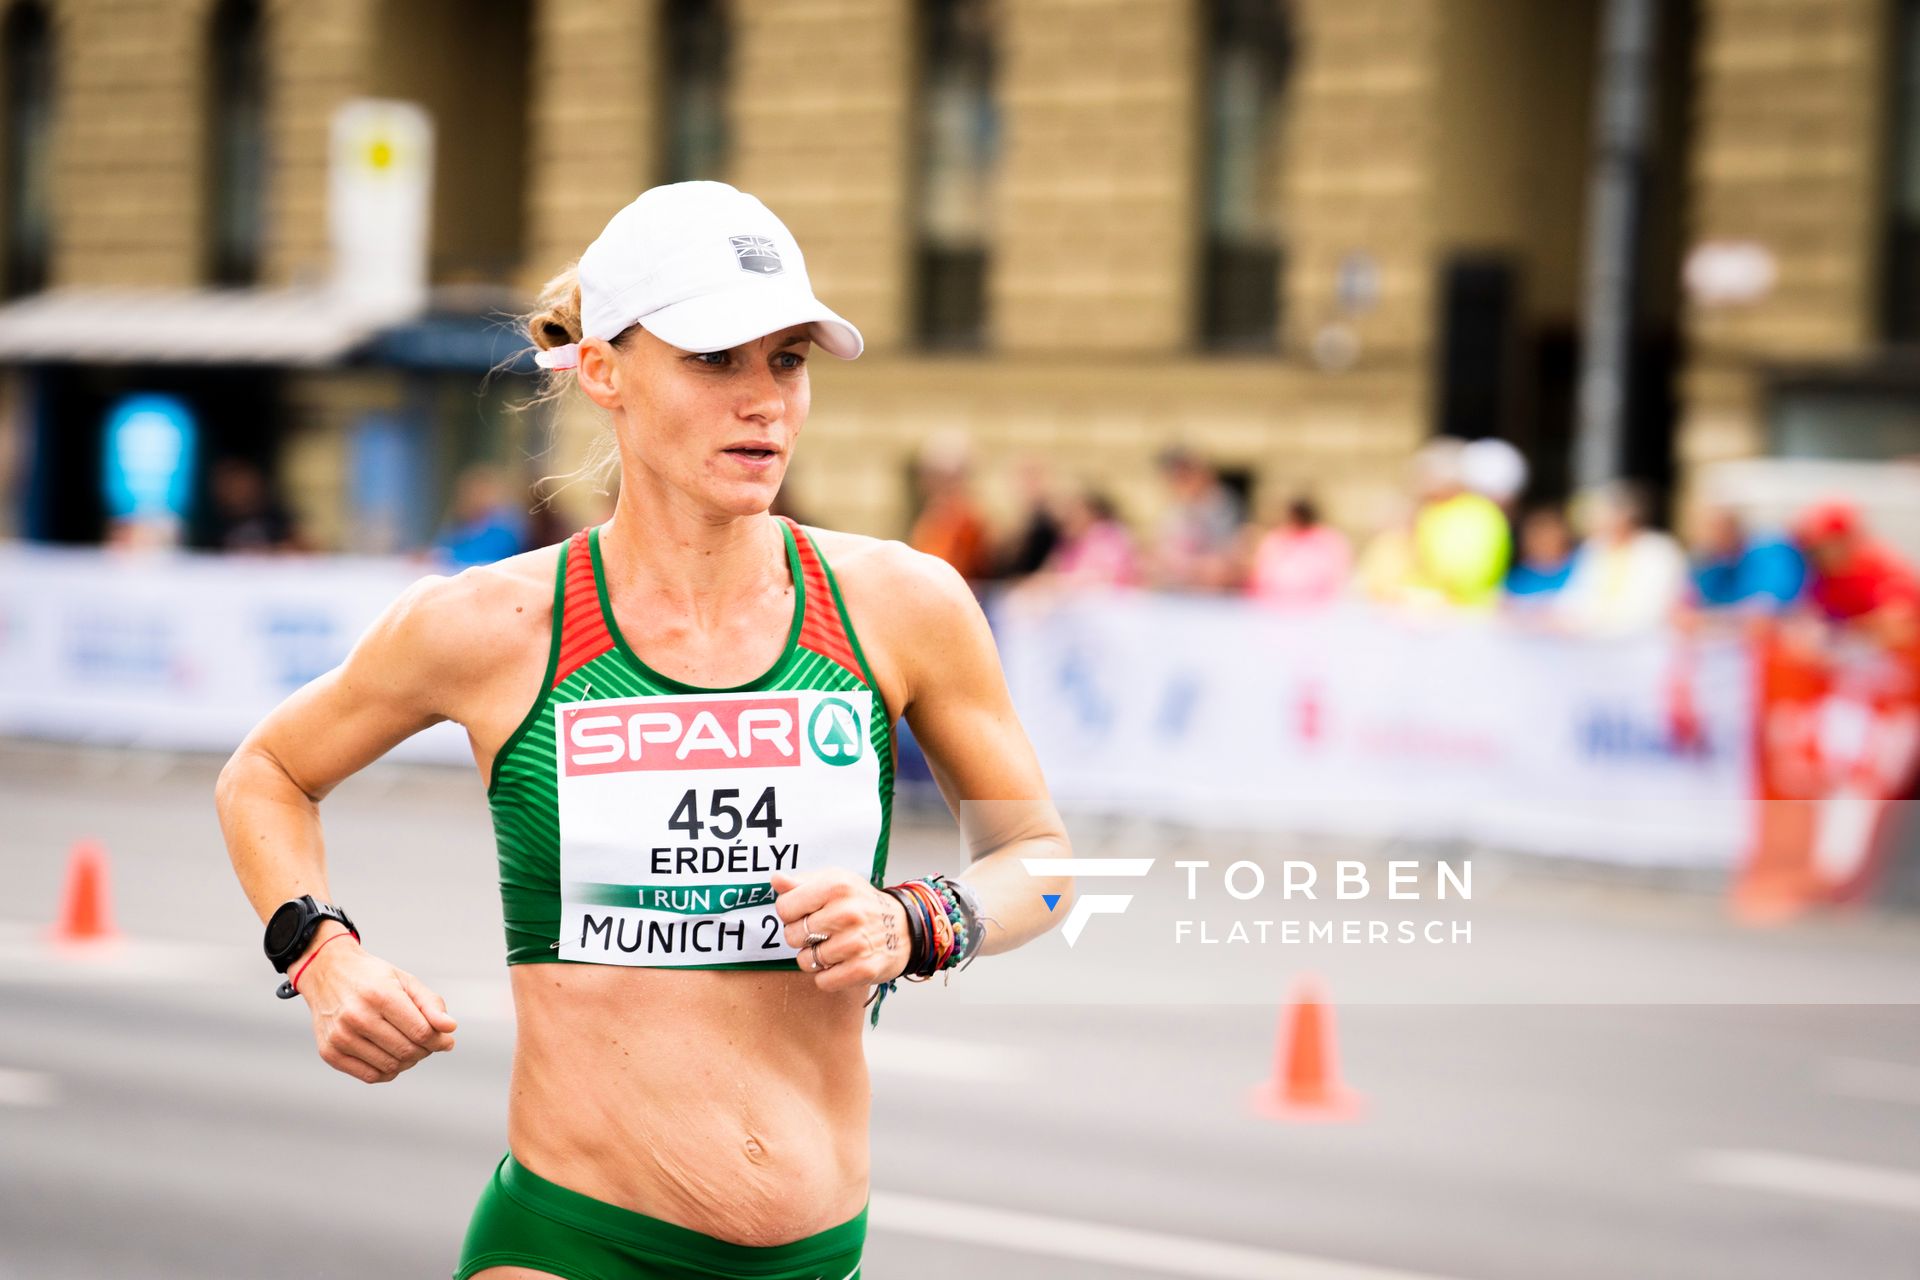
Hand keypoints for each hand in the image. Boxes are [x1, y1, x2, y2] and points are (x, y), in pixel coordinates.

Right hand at [296, 936, 457, 1083]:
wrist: (326, 973)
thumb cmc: (372, 978)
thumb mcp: (405, 980)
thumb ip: (431, 1004)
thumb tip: (449, 1029)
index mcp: (380, 995)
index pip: (421, 1032)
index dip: (439, 1041)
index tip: (446, 1041)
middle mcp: (357, 1016)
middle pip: (407, 1051)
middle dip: (425, 1050)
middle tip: (426, 1042)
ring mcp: (341, 1037)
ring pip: (391, 1066)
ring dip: (408, 1061)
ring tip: (408, 1046)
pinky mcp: (330, 1053)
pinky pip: (370, 1076)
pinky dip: (388, 1071)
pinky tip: (391, 1056)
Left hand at [769, 868, 910, 993]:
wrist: (903, 927)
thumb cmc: (860, 903)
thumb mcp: (835, 882)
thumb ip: (802, 882)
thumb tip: (776, 880)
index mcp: (837, 886)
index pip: (784, 907)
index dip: (791, 913)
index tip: (806, 913)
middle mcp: (847, 912)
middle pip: (792, 935)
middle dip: (801, 936)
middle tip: (820, 932)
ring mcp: (856, 942)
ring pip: (805, 961)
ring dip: (814, 958)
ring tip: (831, 947)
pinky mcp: (863, 968)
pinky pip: (823, 981)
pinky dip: (827, 976)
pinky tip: (839, 963)